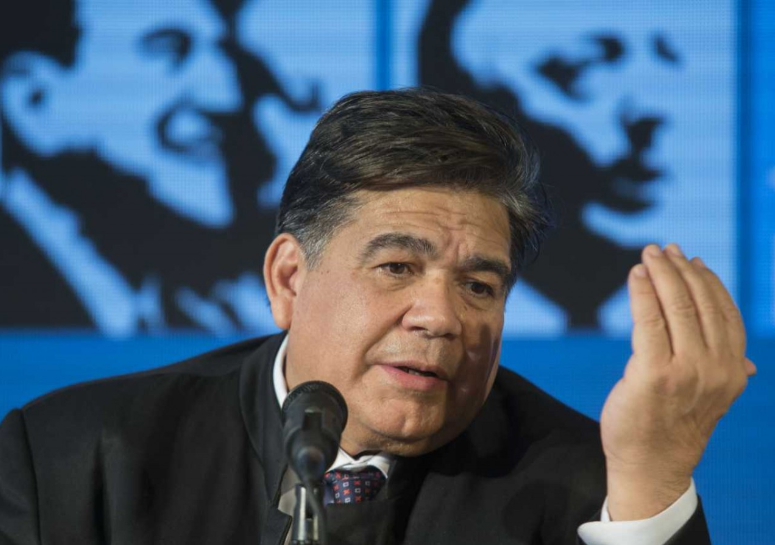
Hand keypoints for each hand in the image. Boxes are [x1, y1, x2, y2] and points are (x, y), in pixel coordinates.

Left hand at [600, 244, 755, 520]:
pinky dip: (642, 293)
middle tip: (662, 249)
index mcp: (733, 370)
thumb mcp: (711, 401)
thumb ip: (726, 374)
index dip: (707, 282)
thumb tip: (746, 363)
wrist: (651, 466)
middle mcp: (716, 369)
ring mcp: (686, 371)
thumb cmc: (674, 428)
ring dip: (661, 274)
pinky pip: (648, 321)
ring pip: (675, 307)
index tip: (690, 261)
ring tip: (648, 256)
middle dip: (680, 270)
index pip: (724, 313)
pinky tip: (635, 276)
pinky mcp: (653, 374)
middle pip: (699, 303)